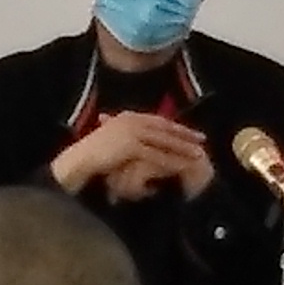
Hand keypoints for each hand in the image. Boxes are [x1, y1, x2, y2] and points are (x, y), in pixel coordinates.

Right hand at [54, 111, 203, 203]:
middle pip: (165, 128)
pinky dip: (171, 161)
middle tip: (202, 139)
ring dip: (182, 148)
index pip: (159, 120)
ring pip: (164, 141)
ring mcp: (132, 132)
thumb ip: (129, 136)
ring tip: (198, 154)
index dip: (176, 126)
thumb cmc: (95, 154)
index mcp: (130, 117)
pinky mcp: (131, 146)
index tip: (191, 132)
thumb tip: (142, 141)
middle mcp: (132, 120)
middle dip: (185, 134)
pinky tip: (182, 167)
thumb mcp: (114, 139)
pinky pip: (156, 154)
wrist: (81, 159)